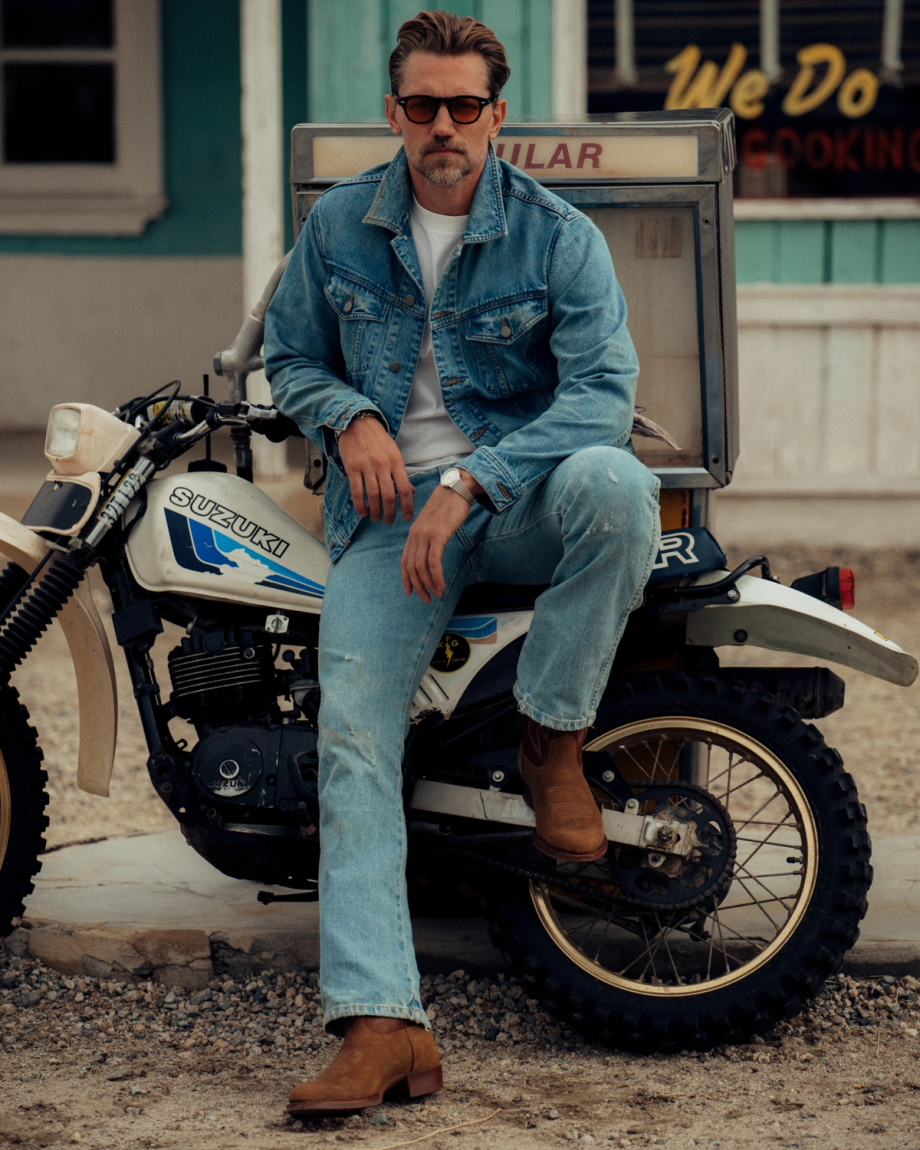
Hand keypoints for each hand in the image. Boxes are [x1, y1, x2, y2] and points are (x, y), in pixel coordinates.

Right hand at [337, 416, 413, 523]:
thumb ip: (401, 473)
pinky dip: (360, 505)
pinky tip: (363, 512)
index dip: (407, 506)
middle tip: (389, 522)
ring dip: (375, 511)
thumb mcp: (394, 453)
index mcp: (396, 462)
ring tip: (376, 518)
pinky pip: (357, 491)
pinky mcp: (352, 468)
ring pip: (373, 496)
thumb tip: (410, 492)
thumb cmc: (378, 440)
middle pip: (389, 496)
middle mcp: (383, 465)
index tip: (407, 518)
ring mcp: (367, 467)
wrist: (358, 423)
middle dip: (390, 513)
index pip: (404, 489)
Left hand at [400, 486, 471, 602]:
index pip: (404, 561)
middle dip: (418, 587)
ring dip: (428, 584)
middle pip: (411, 568)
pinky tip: (442, 584)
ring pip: (421, 567)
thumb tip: (431, 552)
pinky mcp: (437, 535)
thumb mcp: (434, 523)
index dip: (406, 579)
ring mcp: (425, 535)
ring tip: (437, 594)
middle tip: (427, 599)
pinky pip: (433, 561)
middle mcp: (416, 535)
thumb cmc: (448, 507)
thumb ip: (429, 537)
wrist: (456, 489)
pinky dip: (436, 576)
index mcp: (413, 533)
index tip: (411, 592)